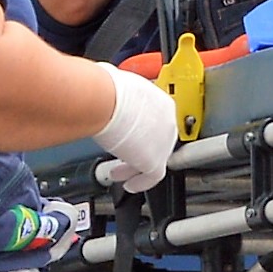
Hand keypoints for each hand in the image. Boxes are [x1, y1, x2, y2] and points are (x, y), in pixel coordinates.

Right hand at [90, 67, 177, 191]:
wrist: (106, 100)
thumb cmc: (107, 89)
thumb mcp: (118, 87)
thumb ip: (119, 96)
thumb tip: (105, 93)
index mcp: (161, 102)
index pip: (155, 122)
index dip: (140, 132)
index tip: (128, 136)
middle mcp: (167, 122)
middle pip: (155, 141)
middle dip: (137, 149)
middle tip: (122, 154)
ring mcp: (163, 142)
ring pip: (152, 160)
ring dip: (134, 168)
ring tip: (118, 172)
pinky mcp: (155, 160)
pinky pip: (151, 177)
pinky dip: (140, 183)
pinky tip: (129, 185)